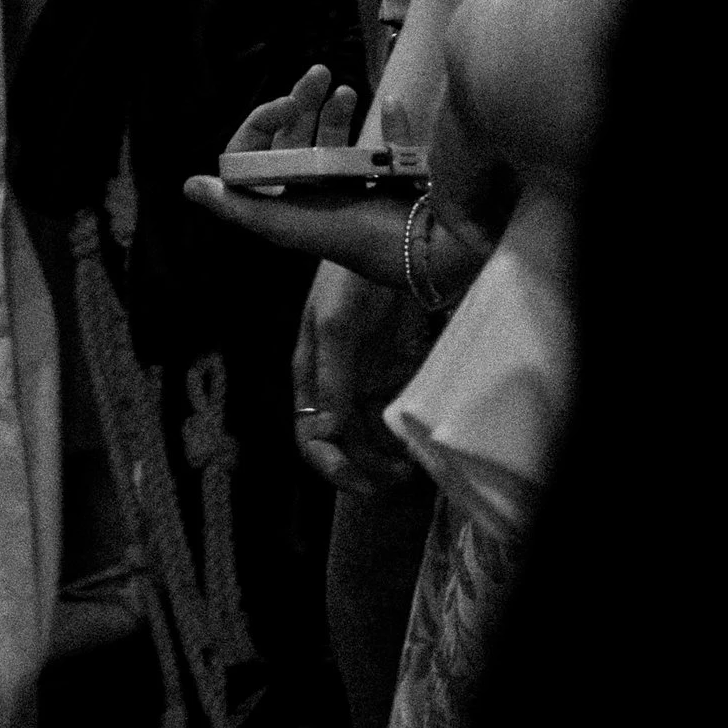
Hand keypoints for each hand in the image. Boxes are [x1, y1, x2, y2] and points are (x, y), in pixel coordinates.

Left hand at [183, 63, 413, 276]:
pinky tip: (391, 104)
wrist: (420, 251)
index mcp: (288, 201)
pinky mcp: (394, 180)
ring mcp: (356, 185)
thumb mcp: (283, 224)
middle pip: (298, 137)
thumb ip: (237, 206)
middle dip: (305, 102)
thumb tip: (190, 186)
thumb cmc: (346, 236)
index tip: (285, 104)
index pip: (260, 152)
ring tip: (346, 91)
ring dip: (338, 110)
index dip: (264, 122)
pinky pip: (391, 144)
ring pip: (337, 138)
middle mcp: (316, 193)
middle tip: (319, 73)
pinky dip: (393, 123)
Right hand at [292, 261, 426, 492]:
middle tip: (397, 480)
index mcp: (311, 375)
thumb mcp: (335, 325)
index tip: (361, 482)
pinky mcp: (396, 374)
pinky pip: (395, 418)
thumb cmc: (350, 279)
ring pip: (370, 438)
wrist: (396, 246)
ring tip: (411, 469)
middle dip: (364, 469)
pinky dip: (403, 437)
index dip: (330, 464)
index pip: (309, 433)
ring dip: (386, 459)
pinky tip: (418, 445)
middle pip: (342, 444)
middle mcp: (335, 385)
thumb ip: (331, 378)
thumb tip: (325, 432)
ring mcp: (366, 380)